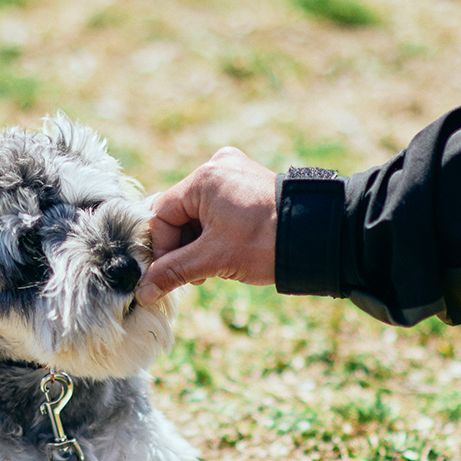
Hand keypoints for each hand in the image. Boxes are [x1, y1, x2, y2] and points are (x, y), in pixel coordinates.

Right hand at [135, 147, 277, 305]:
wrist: (317, 238)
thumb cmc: (266, 243)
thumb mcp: (213, 259)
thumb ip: (173, 272)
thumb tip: (143, 292)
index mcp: (205, 177)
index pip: (162, 214)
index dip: (162, 248)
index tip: (169, 274)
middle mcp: (218, 168)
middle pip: (179, 214)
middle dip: (183, 248)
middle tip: (195, 276)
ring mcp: (235, 175)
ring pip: (198, 216)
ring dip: (198, 245)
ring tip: (213, 268)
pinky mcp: (248, 186)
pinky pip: (217, 211)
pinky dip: (215, 235)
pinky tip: (225, 255)